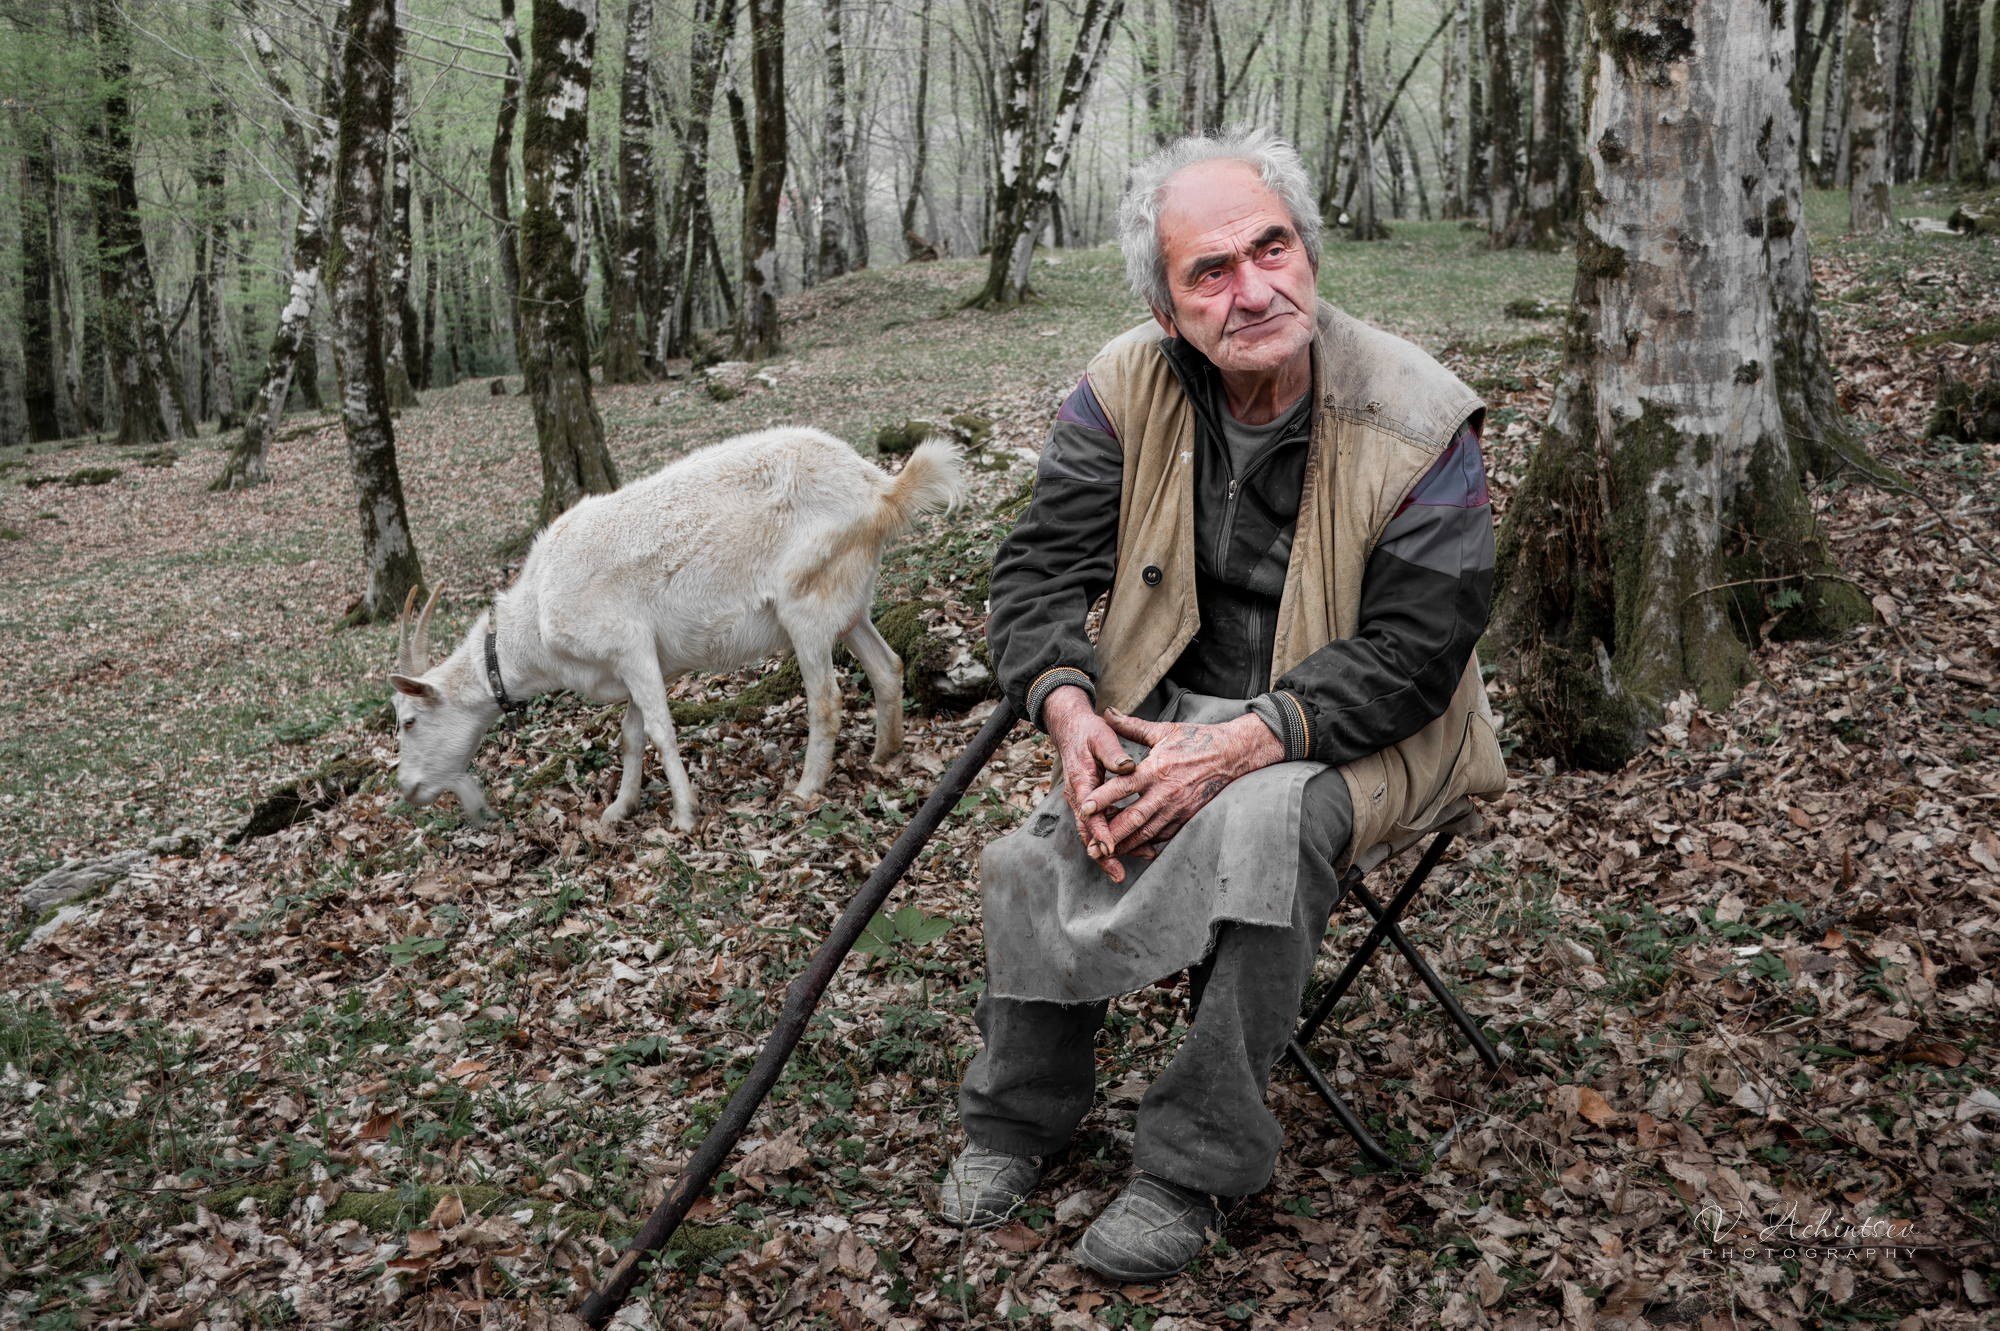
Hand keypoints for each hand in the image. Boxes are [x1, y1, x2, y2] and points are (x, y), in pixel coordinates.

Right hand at [1040, 685, 1134, 881]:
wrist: (1071, 728)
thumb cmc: (1088, 732)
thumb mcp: (1101, 736)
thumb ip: (1113, 753)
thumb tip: (1128, 767)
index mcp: (1081, 781)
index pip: (1090, 813)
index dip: (1101, 832)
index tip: (1112, 848)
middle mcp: (1078, 796)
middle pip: (1087, 832)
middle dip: (1102, 855)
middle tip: (1117, 874)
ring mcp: (1082, 801)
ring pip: (1092, 833)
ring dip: (1107, 852)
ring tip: (1124, 870)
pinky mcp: (1089, 803)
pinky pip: (1099, 825)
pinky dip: (1112, 838)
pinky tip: (1131, 847)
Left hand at [1082, 709, 1284, 862]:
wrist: (1232, 754)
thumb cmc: (1195, 740)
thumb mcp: (1163, 730)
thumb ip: (1131, 726)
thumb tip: (1106, 712)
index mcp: (1156, 768)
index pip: (1124, 786)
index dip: (1103, 798)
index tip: (1084, 807)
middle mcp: (1166, 792)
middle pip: (1133, 818)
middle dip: (1110, 833)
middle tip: (1090, 845)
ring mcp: (1178, 808)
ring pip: (1147, 832)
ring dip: (1125, 844)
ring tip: (1105, 852)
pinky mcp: (1188, 817)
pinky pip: (1164, 836)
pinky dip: (1146, 844)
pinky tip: (1131, 849)